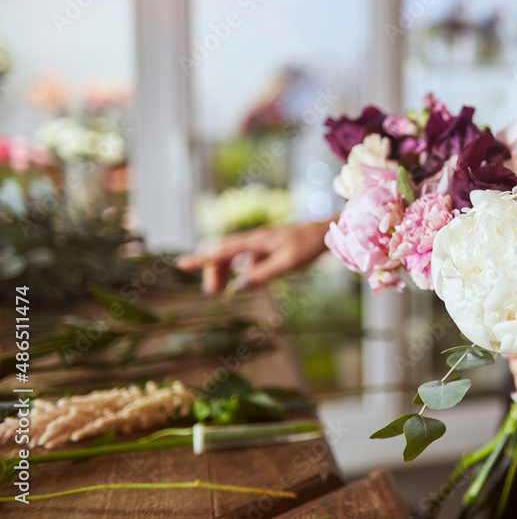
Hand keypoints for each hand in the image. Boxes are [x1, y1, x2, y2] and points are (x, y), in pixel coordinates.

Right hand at [175, 219, 331, 293]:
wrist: (327, 230)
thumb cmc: (309, 245)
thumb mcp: (287, 263)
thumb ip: (263, 274)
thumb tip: (238, 286)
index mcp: (256, 241)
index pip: (221, 251)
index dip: (201, 259)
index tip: (180, 265)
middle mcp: (254, 239)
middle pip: (222, 253)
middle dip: (212, 270)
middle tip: (213, 293)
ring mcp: (261, 242)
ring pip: (232, 255)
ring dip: (224, 270)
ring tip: (223, 289)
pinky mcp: (268, 246)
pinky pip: (245, 257)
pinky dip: (238, 268)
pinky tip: (244, 278)